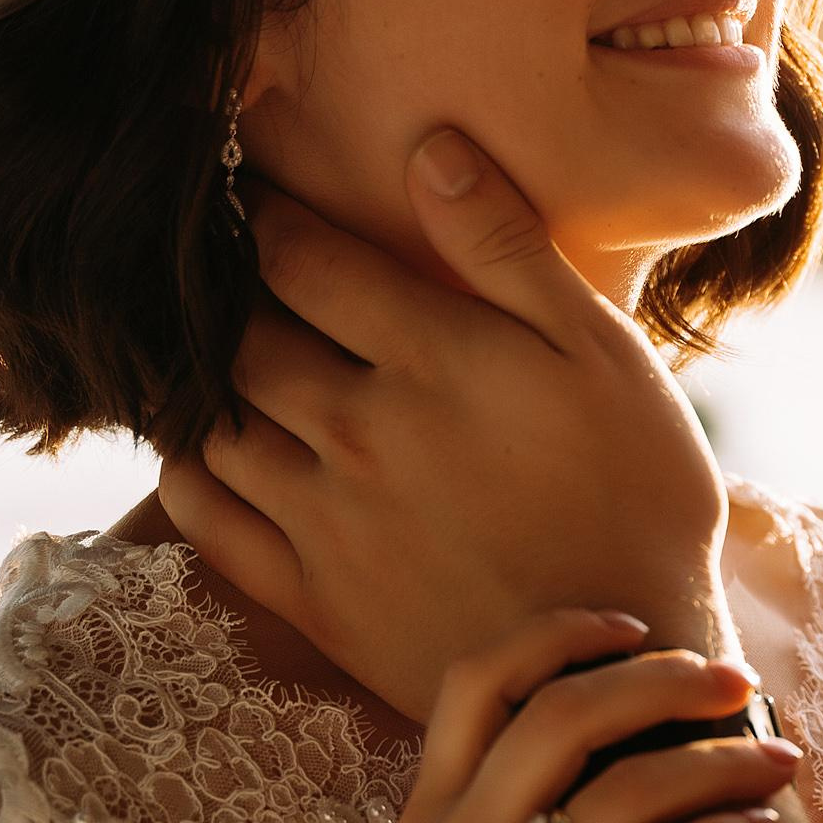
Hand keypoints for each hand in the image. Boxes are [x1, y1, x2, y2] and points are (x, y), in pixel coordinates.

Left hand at [157, 136, 734, 718]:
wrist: (627, 673)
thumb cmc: (637, 499)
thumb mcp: (603, 357)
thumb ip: (508, 251)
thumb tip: (429, 149)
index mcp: (432, 357)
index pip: (301, 258)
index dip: (267, 212)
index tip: (251, 188)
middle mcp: (360, 429)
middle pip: (241, 333)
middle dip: (220, 287)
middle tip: (210, 262)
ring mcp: (327, 517)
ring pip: (213, 419)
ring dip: (193, 374)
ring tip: (198, 347)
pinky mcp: (313, 598)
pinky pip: (207, 519)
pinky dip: (185, 471)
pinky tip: (199, 446)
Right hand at [397, 608, 799, 822]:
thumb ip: (524, 822)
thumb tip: (636, 729)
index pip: (478, 679)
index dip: (560, 634)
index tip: (639, 627)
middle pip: (561, 711)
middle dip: (663, 681)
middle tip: (739, 685)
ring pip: (624, 790)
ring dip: (718, 761)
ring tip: (782, 763)